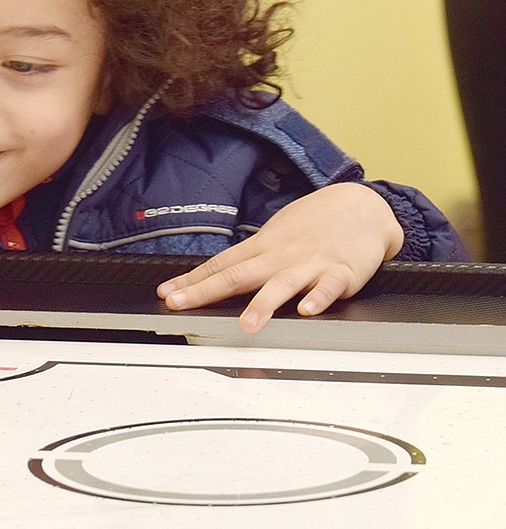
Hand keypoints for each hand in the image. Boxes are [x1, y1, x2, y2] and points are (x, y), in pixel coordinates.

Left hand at [156, 183, 403, 332]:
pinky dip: (319, 299)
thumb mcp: (275, 237)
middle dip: (206, 291)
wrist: (361, 205)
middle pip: (238, 275)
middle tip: (180, 304)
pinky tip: (308, 311)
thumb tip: (215, 277)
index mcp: (262, 248)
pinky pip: (328, 287)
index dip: (192, 280)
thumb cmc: (314, 225)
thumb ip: (250, 260)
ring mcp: (309, 264)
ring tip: (248, 323)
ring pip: (282, 284)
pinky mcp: (341, 272)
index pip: (220, 265)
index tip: (167, 294)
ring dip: (264, 304)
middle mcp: (280, 256)